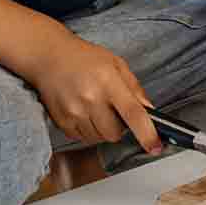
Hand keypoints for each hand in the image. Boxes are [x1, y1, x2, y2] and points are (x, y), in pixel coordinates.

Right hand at [27, 32, 162, 154]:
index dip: (147, 133)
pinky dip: (88, 130)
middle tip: (113, 110)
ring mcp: (74, 112)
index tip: (155, 147)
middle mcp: (91, 98)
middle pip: (114, 133)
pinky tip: (83, 111)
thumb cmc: (85, 58)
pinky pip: (82, 139)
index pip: (132, 112)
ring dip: (102, 129)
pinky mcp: (62, 122)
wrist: (50, 57)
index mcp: (109, 81)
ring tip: (95, 107)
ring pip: (98, 139)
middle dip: (119, 127)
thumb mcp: (116, 64)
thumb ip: (134, 88)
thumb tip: (149, 110)